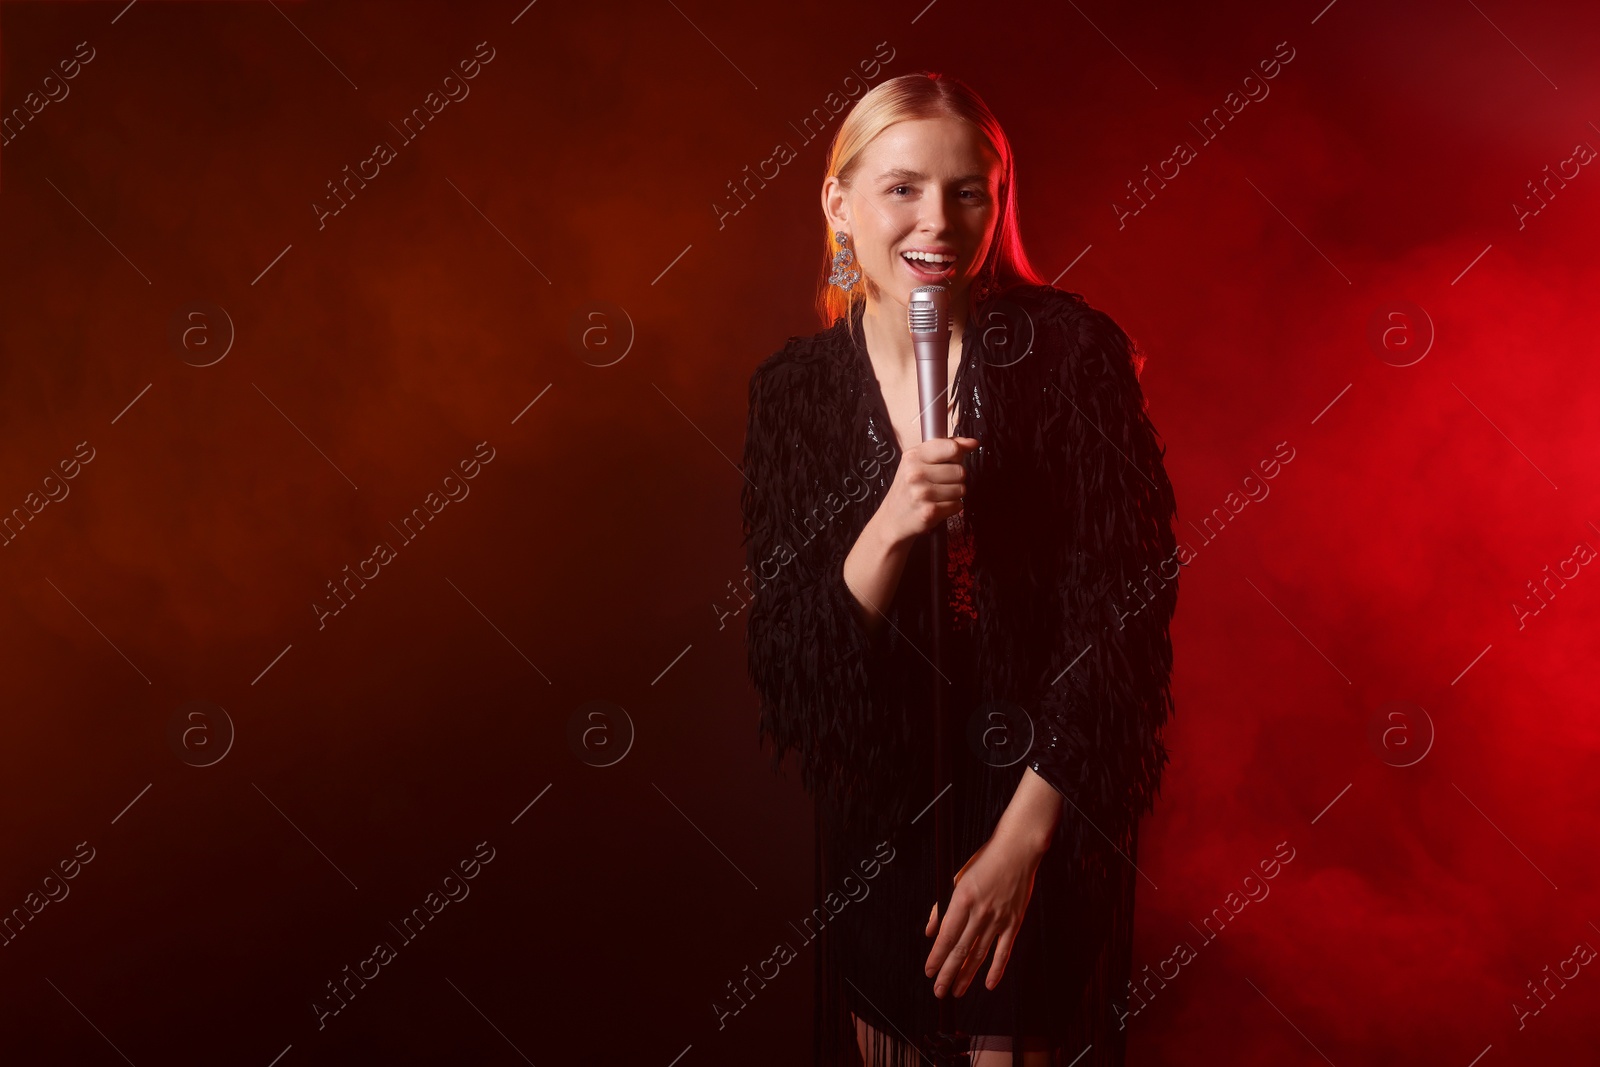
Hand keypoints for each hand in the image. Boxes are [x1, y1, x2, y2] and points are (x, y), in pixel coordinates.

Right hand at [877, 437, 978, 546]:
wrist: (891, 519)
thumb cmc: (908, 489)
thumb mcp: (919, 462)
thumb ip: (946, 448)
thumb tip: (973, 443)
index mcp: (913, 456)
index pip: (952, 448)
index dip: (957, 456)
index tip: (950, 461)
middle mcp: (916, 473)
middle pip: (960, 471)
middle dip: (955, 478)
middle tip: (939, 483)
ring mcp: (922, 493)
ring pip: (961, 489)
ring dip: (954, 494)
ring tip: (937, 496)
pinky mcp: (929, 512)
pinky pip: (958, 505)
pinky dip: (951, 507)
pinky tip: (937, 506)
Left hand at [922, 830, 1044, 997]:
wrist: (1017, 851)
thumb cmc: (985, 861)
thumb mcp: (956, 878)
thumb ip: (941, 906)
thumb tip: (930, 931)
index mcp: (963, 898)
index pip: (946, 936)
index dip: (937, 957)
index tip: (929, 971)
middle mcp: (980, 911)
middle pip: (961, 950)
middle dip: (948, 973)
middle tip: (939, 991)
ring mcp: (999, 918)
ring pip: (980, 954)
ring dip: (967, 975)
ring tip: (957, 991)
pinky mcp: (1014, 922)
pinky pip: (1004, 950)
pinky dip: (997, 969)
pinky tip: (988, 984)